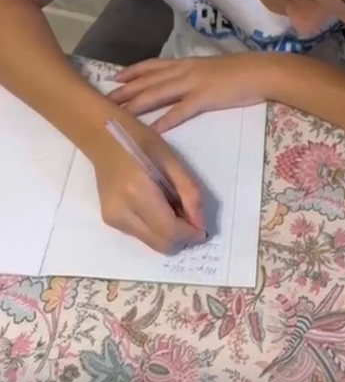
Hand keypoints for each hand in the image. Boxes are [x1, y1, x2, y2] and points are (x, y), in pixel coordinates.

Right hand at [91, 112, 205, 252]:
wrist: (102, 138)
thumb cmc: (140, 141)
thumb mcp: (171, 160)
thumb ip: (189, 192)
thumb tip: (200, 224)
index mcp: (137, 192)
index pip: (169, 230)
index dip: (190, 234)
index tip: (204, 229)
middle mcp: (121, 212)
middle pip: (160, 244)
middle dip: (182, 238)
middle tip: (192, 218)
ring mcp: (113, 219)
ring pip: (152, 243)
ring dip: (170, 234)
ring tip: (174, 208)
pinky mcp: (110, 221)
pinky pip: (142, 235)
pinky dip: (157, 229)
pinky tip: (159, 207)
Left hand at [109, 54, 272, 132]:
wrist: (261, 71)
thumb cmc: (240, 71)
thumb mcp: (212, 68)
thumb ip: (195, 74)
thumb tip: (183, 83)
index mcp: (187, 63)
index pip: (153, 66)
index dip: (133, 72)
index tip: (114, 78)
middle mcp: (185, 71)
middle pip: (148, 81)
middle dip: (125, 91)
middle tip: (104, 100)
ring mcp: (193, 84)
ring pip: (158, 93)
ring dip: (136, 104)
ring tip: (119, 114)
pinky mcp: (204, 98)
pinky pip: (180, 111)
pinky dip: (165, 120)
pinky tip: (153, 129)